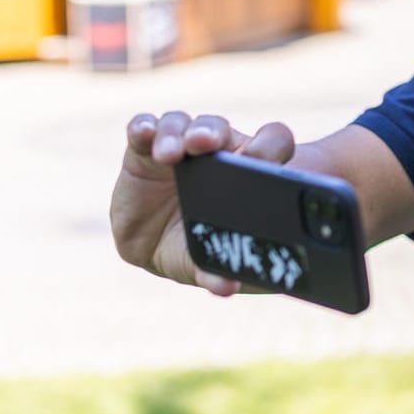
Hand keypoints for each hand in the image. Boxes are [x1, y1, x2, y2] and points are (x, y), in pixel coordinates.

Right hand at [109, 111, 295, 295]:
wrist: (161, 243)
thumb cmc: (203, 243)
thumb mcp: (212, 257)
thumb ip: (218, 270)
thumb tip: (225, 287)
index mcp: (248, 169)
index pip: (270, 142)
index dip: (269, 143)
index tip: (259, 156)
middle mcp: (215, 150)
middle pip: (218, 129)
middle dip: (212, 133)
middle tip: (206, 143)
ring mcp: (179, 146)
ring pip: (180, 125)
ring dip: (175, 134)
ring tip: (169, 154)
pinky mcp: (143, 150)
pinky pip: (142, 129)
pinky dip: (143, 128)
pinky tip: (143, 133)